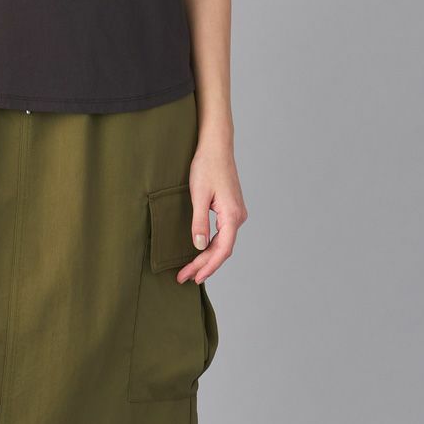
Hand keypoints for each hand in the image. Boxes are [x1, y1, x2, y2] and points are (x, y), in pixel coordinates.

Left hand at [178, 146, 246, 284]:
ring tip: (190, 270)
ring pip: (223, 243)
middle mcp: (238, 217)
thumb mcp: (198, 195)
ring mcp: (236, 213)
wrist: (216, 146)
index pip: (222, 250)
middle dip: (203, 265)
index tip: (194, 277)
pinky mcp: (231, 210)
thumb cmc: (207, 166)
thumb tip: (199, 246)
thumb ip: (199, 223)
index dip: (208, 266)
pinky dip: (211, 246)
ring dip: (207, 257)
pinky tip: (200, 253)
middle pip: (222, 249)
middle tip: (184, 277)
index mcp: (232, 215)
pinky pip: (223, 234)